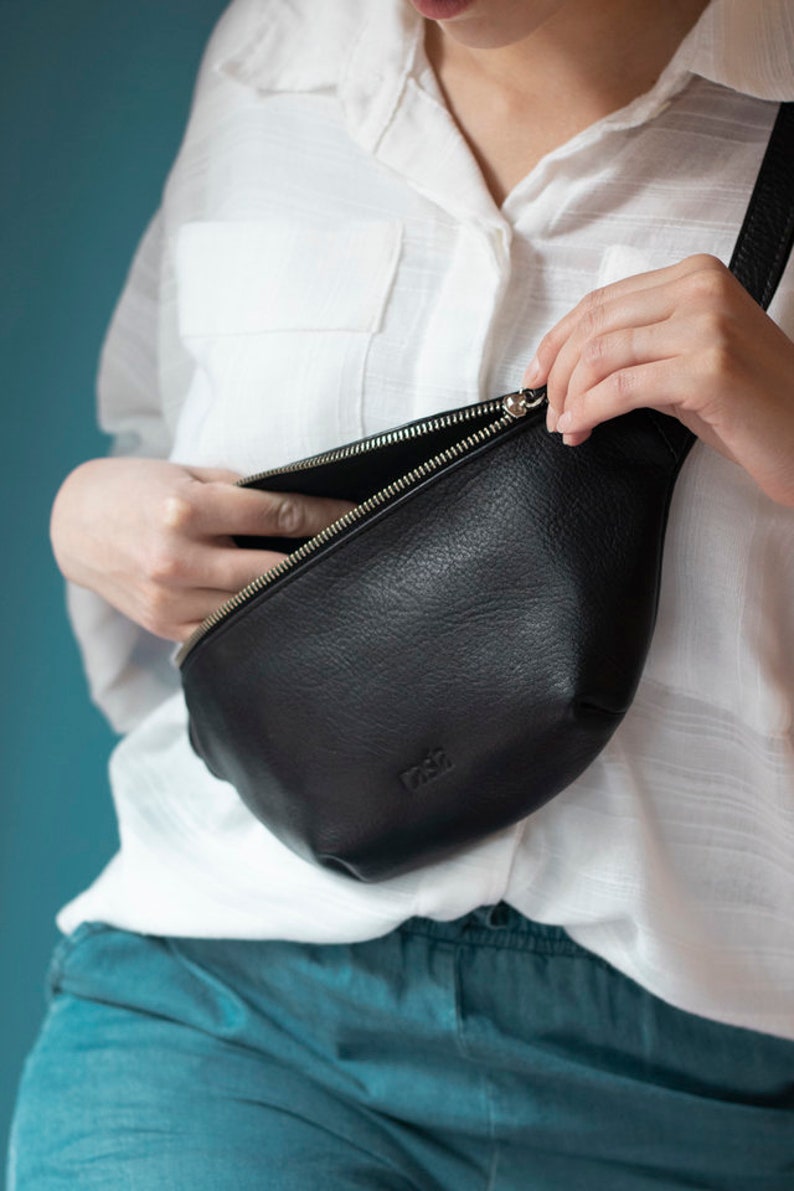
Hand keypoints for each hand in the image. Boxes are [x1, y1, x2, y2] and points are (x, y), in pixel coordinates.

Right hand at [50, 458, 355, 641]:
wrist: (75, 525)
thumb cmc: (137, 490)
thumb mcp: (187, 473)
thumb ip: (240, 491)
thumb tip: (300, 504)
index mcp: (187, 510)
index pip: (277, 515)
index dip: (325, 516)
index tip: (358, 514)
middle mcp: (179, 557)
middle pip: (272, 568)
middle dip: (315, 558)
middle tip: (351, 551)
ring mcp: (171, 598)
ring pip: (252, 603)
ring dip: (288, 593)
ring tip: (321, 580)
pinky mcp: (165, 625)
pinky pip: (225, 628)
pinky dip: (251, 616)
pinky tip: (276, 606)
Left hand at [523, 255, 793, 506]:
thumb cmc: (751, 404)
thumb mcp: (689, 358)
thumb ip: (639, 348)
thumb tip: (571, 368)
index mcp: (696, 275)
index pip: (602, 302)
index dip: (556, 341)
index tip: (534, 376)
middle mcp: (701, 290)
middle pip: (595, 324)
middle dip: (557, 372)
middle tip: (547, 410)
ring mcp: (706, 325)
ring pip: (602, 355)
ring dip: (570, 397)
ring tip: (566, 426)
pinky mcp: (708, 368)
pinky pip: (622, 387)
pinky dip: (590, 410)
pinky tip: (581, 427)